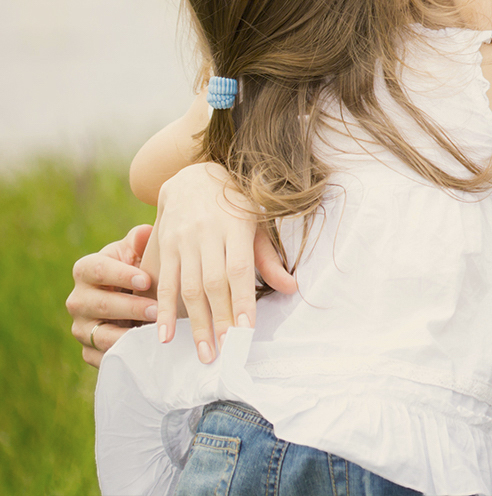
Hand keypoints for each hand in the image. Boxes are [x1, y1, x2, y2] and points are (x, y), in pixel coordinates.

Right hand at [67, 224, 156, 366]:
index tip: (145, 279)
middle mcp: (78, 300)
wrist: (136, 303)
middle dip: (129, 307)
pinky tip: (144, 354)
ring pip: (100, 334)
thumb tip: (146, 232)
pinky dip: (124, 357)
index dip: (120, 275)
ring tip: (152, 334)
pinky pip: (103, 358)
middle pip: (99, 304)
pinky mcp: (89, 351)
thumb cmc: (139, 270)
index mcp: (86, 270)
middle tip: (156, 309)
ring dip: (127, 335)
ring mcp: (81, 328)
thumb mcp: (137, 254)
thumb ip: (139, 242)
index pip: (97, 269)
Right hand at [152, 163, 296, 362]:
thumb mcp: (257, 223)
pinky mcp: (164, 247)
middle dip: (218, 320)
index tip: (245, 330)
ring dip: (194, 322)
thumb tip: (291, 288)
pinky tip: (163, 335)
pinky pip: (163, 282)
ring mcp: (182, 241)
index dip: (241, 300)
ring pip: (187, 287)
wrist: (193, 177)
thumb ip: (269, 258)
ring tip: (203, 352)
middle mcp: (206, 234)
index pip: (238, 269)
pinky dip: (162, 310)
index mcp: (235, 226)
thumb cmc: (235, 205)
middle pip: (212, 283)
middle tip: (225, 352)